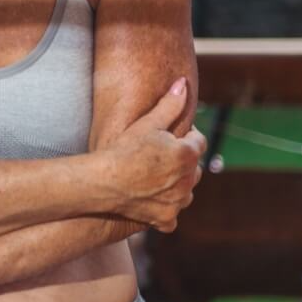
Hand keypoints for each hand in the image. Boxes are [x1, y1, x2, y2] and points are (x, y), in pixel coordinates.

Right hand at [100, 79, 207, 232]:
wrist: (103, 181)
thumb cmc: (123, 149)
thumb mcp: (147, 123)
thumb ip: (170, 104)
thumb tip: (184, 83)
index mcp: (187, 154)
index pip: (199, 142)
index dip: (187, 137)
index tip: (173, 136)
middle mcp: (188, 180)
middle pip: (194, 169)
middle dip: (183, 162)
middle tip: (162, 156)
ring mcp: (178, 202)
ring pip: (186, 192)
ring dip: (178, 185)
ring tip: (157, 177)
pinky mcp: (167, 219)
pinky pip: (173, 214)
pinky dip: (166, 208)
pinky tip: (152, 199)